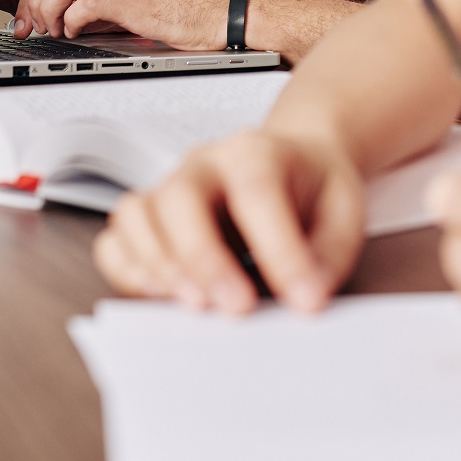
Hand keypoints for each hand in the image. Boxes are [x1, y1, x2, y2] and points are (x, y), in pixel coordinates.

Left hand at [19, 0, 228, 45]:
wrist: (225, 9)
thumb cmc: (188, 6)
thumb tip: (72, 13)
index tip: (35, 15)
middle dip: (35, 1)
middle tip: (36, 26)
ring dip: (48, 10)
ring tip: (54, 30)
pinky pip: (83, 4)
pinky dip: (71, 21)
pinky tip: (76, 32)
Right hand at [93, 128, 365, 312]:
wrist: (295, 162)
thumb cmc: (314, 188)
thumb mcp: (344, 211)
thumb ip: (329, 254)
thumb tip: (307, 296)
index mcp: (257, 152)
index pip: (257, 193)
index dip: (279, 250)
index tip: (303, 299)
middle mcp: (204, 164)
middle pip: (181, 198)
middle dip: (204, 259)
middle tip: (236, 308)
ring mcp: (169, 186)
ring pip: (138, 216)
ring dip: (160, 267)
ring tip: (196, 307)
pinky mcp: (148, 218)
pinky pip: (116, 241)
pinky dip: (129, 272)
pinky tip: (161, 296)